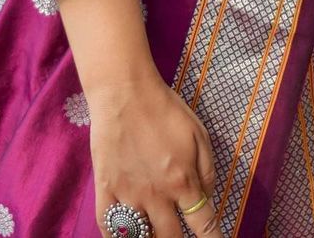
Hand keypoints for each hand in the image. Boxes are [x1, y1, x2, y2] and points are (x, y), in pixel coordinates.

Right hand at [88, 73, 223, 235]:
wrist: (124, 91)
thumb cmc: (164, 108)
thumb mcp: (198, 133)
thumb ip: (207, 169)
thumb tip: (208, 198)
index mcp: (183, 182)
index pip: (204, 225)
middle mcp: (157, 196)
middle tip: (177, 233)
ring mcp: (129, 195)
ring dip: (150, 237)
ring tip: (154, 231)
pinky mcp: (105, 190)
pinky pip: (109, 228)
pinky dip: (117, 237)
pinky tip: (126, 234)